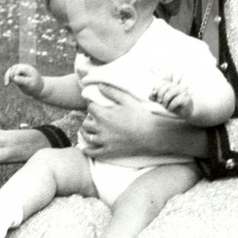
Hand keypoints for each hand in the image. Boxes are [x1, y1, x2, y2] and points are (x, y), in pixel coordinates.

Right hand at [4, 63, 43, 97]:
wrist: (37, 88)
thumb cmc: (35, 86)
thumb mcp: (30, 84)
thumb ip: (23, 80)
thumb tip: (14, 78)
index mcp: (28, 69)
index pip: (19, 69)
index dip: (15, 74)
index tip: (14, 80)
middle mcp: (23, 68)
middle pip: (13, 68)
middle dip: (10, 75)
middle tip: (9, 83)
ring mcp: (20, 71)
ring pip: (10, 70)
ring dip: (7, 76)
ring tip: (6, 84)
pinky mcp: (17, 75)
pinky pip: (10, 74)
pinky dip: (7, 78)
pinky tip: (6, 85)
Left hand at [82, 84, 200, 160]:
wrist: (151, 134)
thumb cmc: (140, 115)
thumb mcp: (127, 100)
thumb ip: (112, 92)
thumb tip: (99, 85)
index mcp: (103, 115)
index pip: (90, 108)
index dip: (94, 106)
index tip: (98, 107)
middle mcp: (100, 128)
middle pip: (86, 123)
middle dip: (89, 119)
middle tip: (95, 118)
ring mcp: (103, 141)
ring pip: (87, 136)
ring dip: (86, 132)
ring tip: (90, 130)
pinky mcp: (108, 151)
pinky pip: (92, 152)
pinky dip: (87, 150)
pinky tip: (87, 148)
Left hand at [151, 80, 193, 117]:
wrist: (185, 113)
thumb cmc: (173, 106)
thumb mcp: (162, 102)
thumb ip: (155, 98)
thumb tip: (150, 95)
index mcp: (171, 85)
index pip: (162, 82)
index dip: (156, 87)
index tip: (153, 94)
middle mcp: (177, 87)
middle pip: (166, 86)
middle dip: (160, 95)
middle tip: (160, 102)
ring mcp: (182, 92)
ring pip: (169, 94)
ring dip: (165, 102)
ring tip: (166, 106)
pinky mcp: (186, 98)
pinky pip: (176, 101)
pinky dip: (171, 107)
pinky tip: (171, 109)